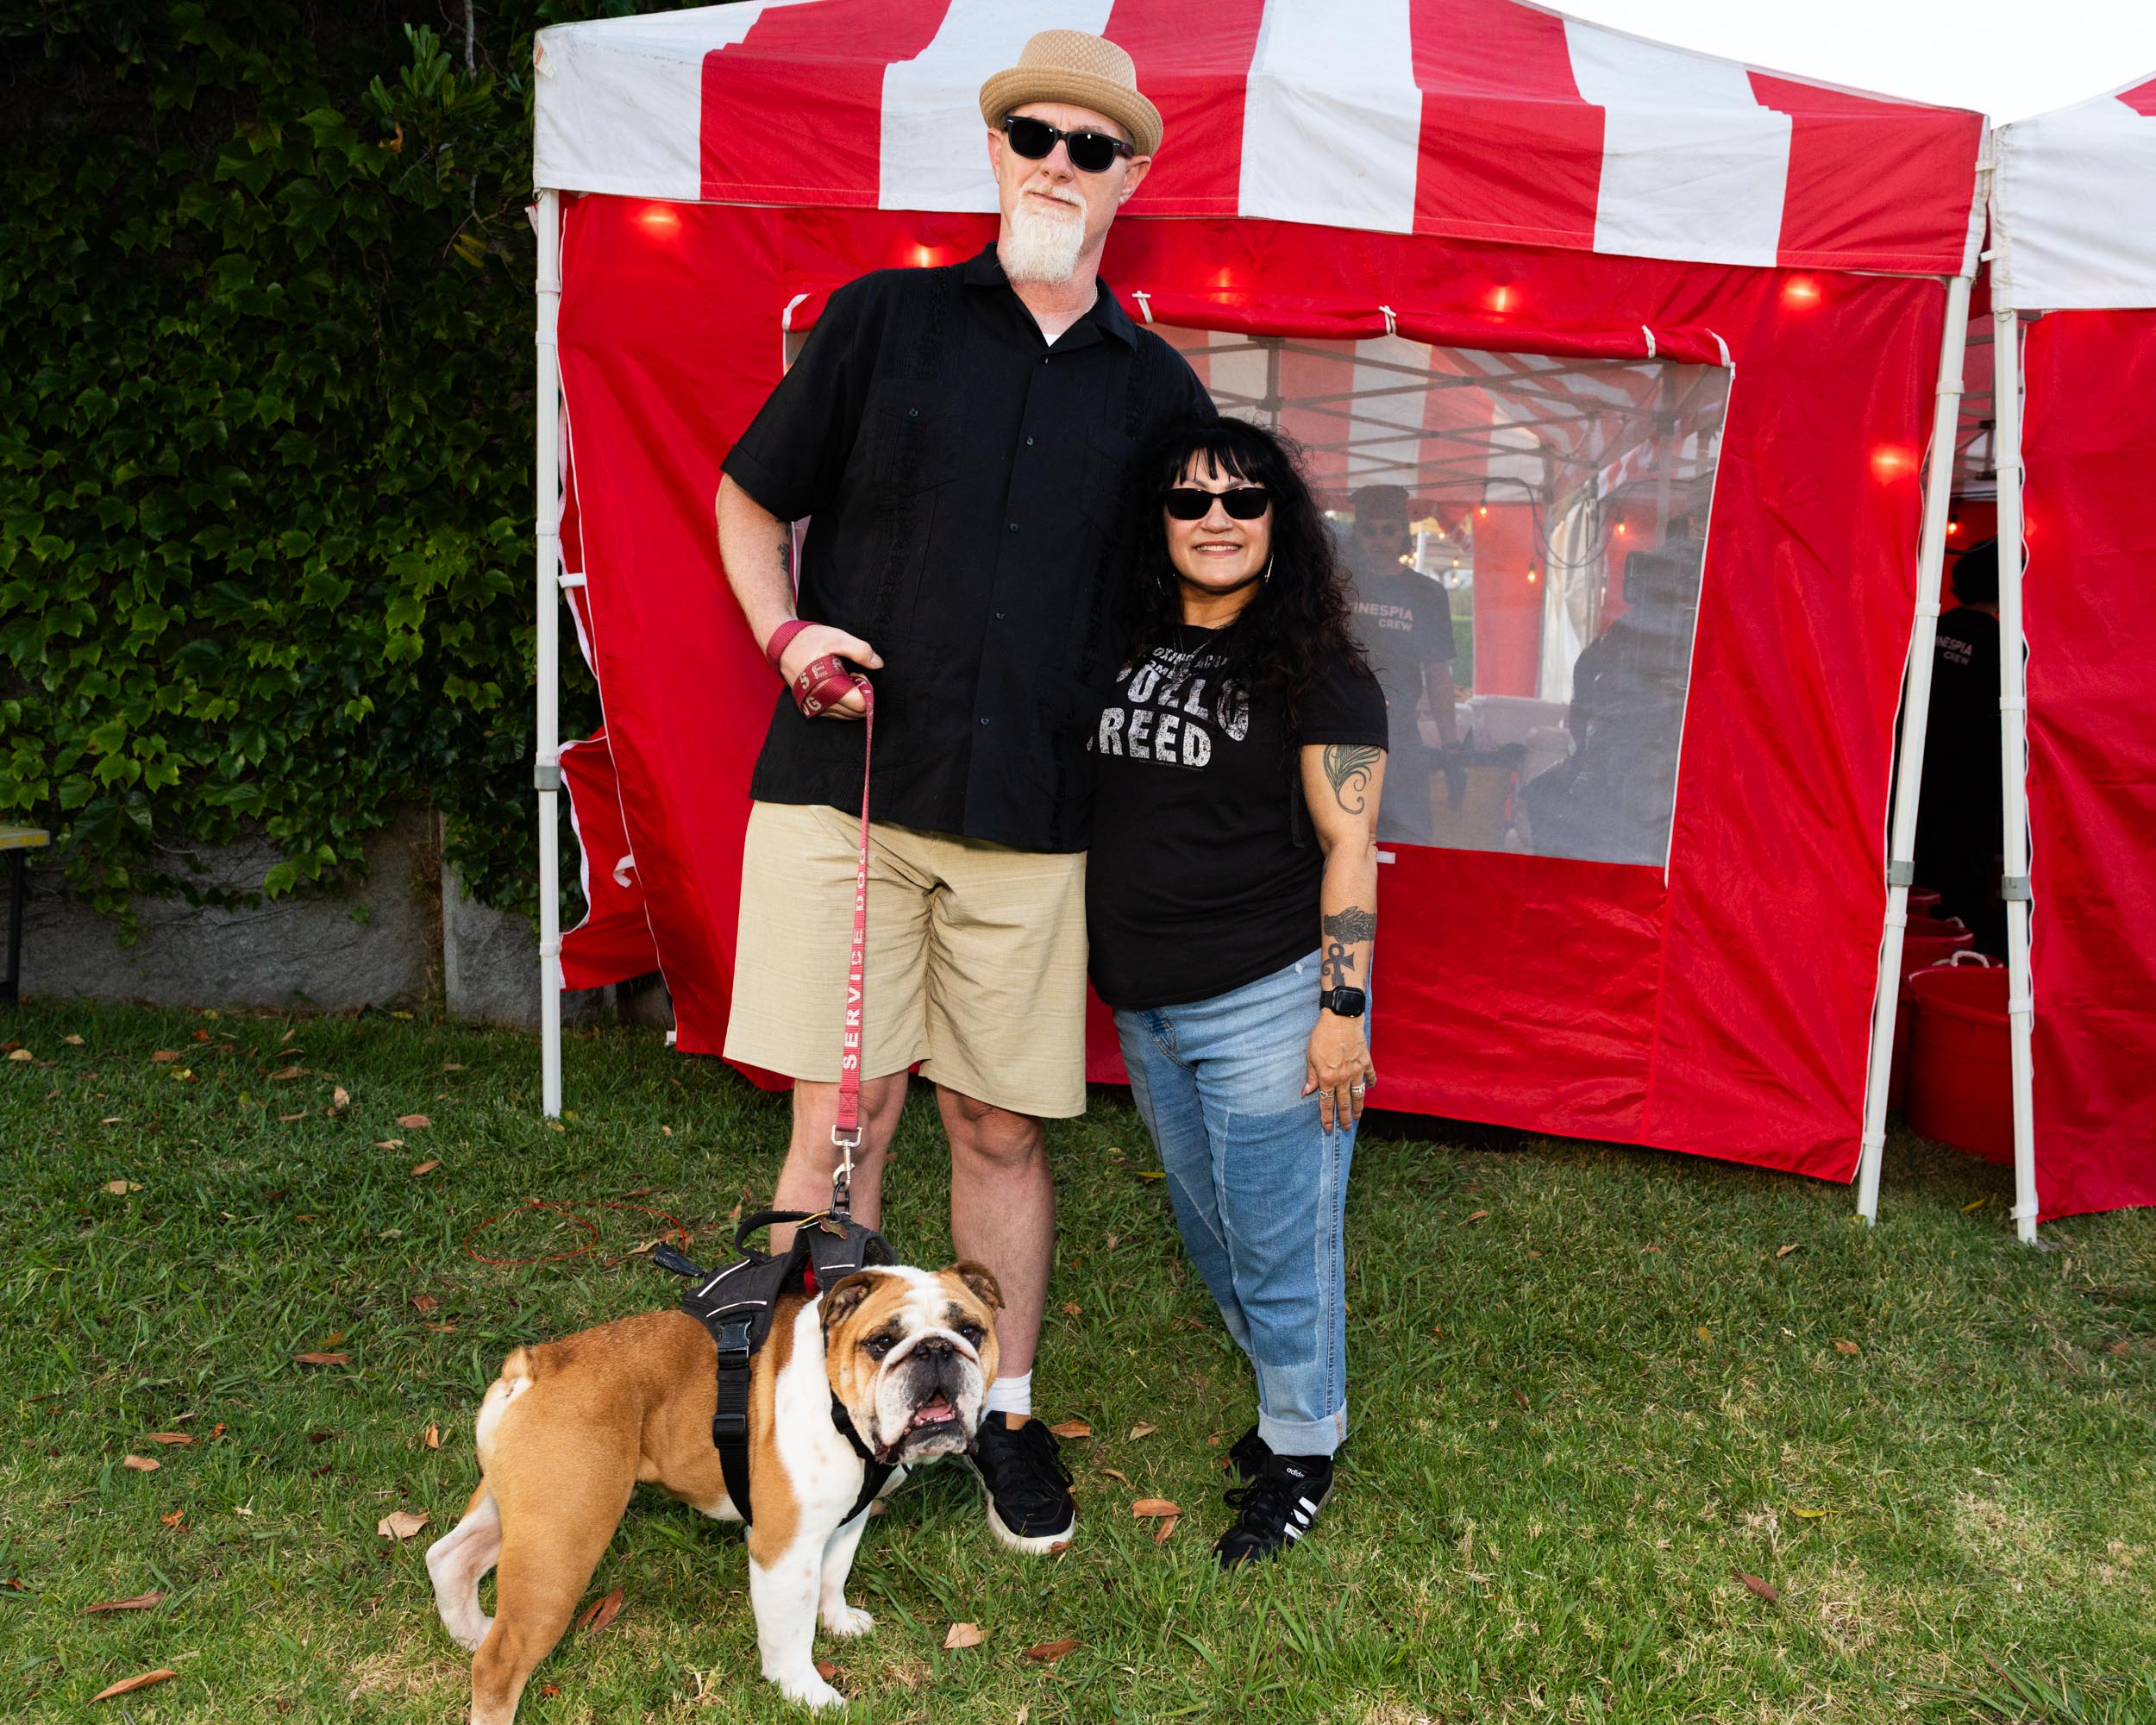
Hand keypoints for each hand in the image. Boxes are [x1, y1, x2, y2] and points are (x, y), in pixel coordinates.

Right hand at [774, 623, 882, 719]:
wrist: (781, 643)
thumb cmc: (808, 640)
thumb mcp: (838, 638)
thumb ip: (861, 650)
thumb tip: (878, 664)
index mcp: (826, 686)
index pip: (859, 704)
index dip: (865, 689)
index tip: (858, 673)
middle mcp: (818, 702)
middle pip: (854, 713)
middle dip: (859, 695)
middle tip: (851, 675)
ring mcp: (812, 706)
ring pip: (844, 715)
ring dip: (850, 700)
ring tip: (842, 679)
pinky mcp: (808, 707)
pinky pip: (833, 714)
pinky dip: (841, 703)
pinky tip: (835, 685)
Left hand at [1304, 1011, 1375, 1133]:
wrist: (1341, 1018)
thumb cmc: (1322, 1035)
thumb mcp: (1310, 1056)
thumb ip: (1311, 1076)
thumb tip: (1306, 1093)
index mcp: (1327, 1078)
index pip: (1326, 1103)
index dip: (1327, 1117)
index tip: (1328, 1127)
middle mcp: (1343, 1078)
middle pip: (1344, 1103)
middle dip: (1344, 1118)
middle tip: (1345, 1128)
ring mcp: (1356, 1071)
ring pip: (1358, 1095)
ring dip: (1358, 1107)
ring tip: (1357, 1117)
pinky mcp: (1366, 1062)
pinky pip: (1370, 1077)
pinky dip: (1370, 1084)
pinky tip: (1369, 1089)